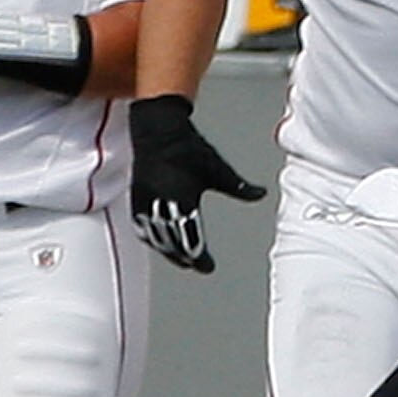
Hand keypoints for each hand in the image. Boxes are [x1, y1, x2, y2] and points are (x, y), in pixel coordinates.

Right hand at [129, 93, 265, 272]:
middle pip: (173, 243)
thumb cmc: (188, 148)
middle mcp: (161, 204)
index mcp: (182, 200)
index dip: (199, 257)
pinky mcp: (136, 197)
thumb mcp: (218, 168)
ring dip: (169, 252)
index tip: (208, 266)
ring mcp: (146, 202)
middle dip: (186, 257)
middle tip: (198, 265)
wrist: (158, 130)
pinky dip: (151, 239)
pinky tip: (159, 243)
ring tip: (182, 260)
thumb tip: (261, 194)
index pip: (191, 239)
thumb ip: (239, 187)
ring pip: (156, 237)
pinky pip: (142, 226)